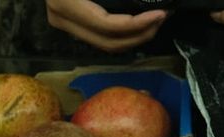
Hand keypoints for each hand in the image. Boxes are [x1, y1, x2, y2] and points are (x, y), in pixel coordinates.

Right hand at [46, 0, 167, 52]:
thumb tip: (149, 0)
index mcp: (65, 2)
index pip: (107, 25)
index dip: (137, 24)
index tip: (160, 13)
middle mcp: (61, 17)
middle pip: (108, 42)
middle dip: (140, 35)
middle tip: (162, 19)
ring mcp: (62, 22)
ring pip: (105, 44)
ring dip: (134, 38)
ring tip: (155, 22)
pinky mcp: (68, 21)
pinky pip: (99, 36)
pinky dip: (121, 34)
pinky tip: (138, 23)